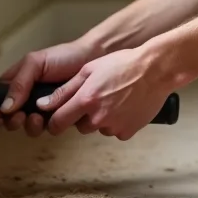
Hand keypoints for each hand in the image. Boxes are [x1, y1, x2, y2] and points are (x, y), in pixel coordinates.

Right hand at [0, 39, 98, 135]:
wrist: (93, 60)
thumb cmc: (62, 57)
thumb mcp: (36, 63)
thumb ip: (19, 83)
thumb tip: (4, 108)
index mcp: (18, 83)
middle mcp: (28, 98)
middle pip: (10, 118)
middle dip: (11, 121)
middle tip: (19, 117)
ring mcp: (43, 109)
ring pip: (28, 126)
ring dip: (28, 126)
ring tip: (36, 118)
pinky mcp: (59, 116)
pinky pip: (48, 128)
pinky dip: (46, 127)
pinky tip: (49, 119)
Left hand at [38, 46, 172, 140]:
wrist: (155, 70)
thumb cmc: (122, 64)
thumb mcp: (89, 70)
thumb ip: (64, 90)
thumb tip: (42, 105)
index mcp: (85, 101)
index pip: (57, 124)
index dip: (55, 121)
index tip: (59, 117)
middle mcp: (97, 118)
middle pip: (79, 127)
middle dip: (83, 116)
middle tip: (97, 98)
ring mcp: (114, 127)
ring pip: (98, 128)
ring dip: (101, 118)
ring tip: (115, 99)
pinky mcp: (127, 132)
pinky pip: (115, 131)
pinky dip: (118, 122)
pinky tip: (126, 106)